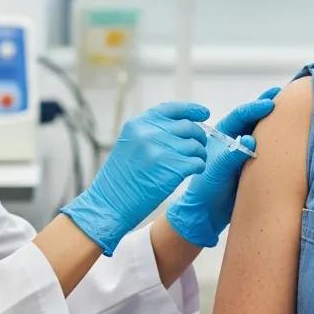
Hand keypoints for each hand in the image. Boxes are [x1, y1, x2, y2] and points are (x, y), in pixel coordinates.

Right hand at [60, 102, 209, 255]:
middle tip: (199, 147)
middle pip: (188, 127)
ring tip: (195, 162)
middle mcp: (150, 133)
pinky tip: (193, 171)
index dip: (191, 109)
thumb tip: (184, 127)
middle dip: (198, 136)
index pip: (172, 109)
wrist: (110, 204)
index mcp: (138, 124)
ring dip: (199, 154)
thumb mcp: (129, 144)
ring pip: (196, 145)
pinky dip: (199, 166)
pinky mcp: (173, 168)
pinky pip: (198, 162)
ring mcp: (161, 150)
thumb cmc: (120, 178)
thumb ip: (151, 132)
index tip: (204, 113)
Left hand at [165, 88, 278, 247]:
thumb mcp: (217, 171)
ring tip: (290, 108)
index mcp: (221, 136)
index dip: (255, 108)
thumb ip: (232, 155)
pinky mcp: (253, 165)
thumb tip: (251, 140)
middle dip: (267, 106)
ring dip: (273, 121)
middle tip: (285, 93)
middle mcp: (234, 140)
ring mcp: (244, 152)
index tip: (270, 103)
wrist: (207, 214)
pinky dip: (277, 140)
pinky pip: (267, 149)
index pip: (240, 116)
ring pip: (261, 132)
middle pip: (253, 119)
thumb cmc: (206, 190)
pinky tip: (290, 136)